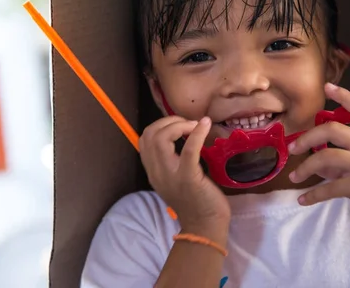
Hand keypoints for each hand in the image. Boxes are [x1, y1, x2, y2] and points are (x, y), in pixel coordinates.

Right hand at [139, 116, 230, 235]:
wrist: (205, 227)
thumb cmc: (196, 202)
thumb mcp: (174, 180)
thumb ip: (171, 162)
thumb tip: (180, 137)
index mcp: (154, 172)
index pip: (144, 140)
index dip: (159, 126)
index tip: (178, 126)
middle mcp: (157, 172)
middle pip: (149, 135)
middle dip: (168, 121)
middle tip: (187, 124)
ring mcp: (171, 175)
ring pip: (161, 139)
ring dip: (179, 125)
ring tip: (194, 125)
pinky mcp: (189, 177)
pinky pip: (189, 149)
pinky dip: (197, 133)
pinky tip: (205, 124)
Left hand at [288, 83, 349, 238]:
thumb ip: (341, 161)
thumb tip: (316, 160)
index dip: (345, 96)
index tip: (327, 87)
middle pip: (333, 129)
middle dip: (308, 137)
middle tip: (292, 149)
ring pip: (326, 156)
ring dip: (305, 168)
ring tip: (294, 178)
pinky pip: (329, 187)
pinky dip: (312, 194)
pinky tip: (303, 200)